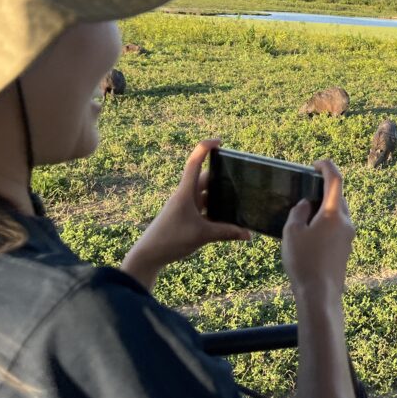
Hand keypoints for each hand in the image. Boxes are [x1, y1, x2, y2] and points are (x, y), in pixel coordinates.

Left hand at [121, 139, 248, 289]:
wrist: (148, 255)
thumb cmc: (171, 240)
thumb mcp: (202, 235)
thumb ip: (226, 233)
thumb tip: (248, 234)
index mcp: (185, 192)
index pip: (194, 162)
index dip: (205, 148)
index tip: (220, 142)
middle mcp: (185, 196)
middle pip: (204, 178)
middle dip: (221, 175)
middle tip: (240, 176)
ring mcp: (185, 207)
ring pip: (205, 195)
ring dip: (219, 195)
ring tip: (239, 197)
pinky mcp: (185, 218)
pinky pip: (203, 209)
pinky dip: (215, 210)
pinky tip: (227, 218)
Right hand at [281, 159, 354, 302]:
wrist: (320, 295)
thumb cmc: (304, 262)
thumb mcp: (292, 232)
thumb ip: (298, 212)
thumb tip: (306, 204)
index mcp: (333, 213)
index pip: (336, 179)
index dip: (327, 166)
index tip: (315, 164)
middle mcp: (346, 222)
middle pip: (338, 197)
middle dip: (323, 191)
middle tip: (304, 194)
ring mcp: (349, 236)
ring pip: (338, 214)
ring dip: (324, 210)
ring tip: (304, 218)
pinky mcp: (346, 249)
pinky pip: (338, 228)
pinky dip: (326, 224)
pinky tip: (310, 237)